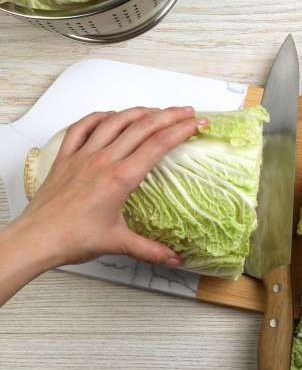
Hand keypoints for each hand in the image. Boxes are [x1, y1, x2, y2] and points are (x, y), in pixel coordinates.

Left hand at [0, 107, 204, 305]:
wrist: (35, 239)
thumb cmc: (72, 239)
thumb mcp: (118, 243)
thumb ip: (150, 249)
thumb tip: (174, 259)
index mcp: (121, 178)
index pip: (159, 145)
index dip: (182, 130)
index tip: (197, 124)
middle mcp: (104, 160)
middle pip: (143, 127)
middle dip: (169, 115)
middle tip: (187, 112)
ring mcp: (84, 155)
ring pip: (116, 121)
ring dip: (140, 112)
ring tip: (157, 111)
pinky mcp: (66, 157)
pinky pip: (83, 127)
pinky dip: (100, 117)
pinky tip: (110, 115)